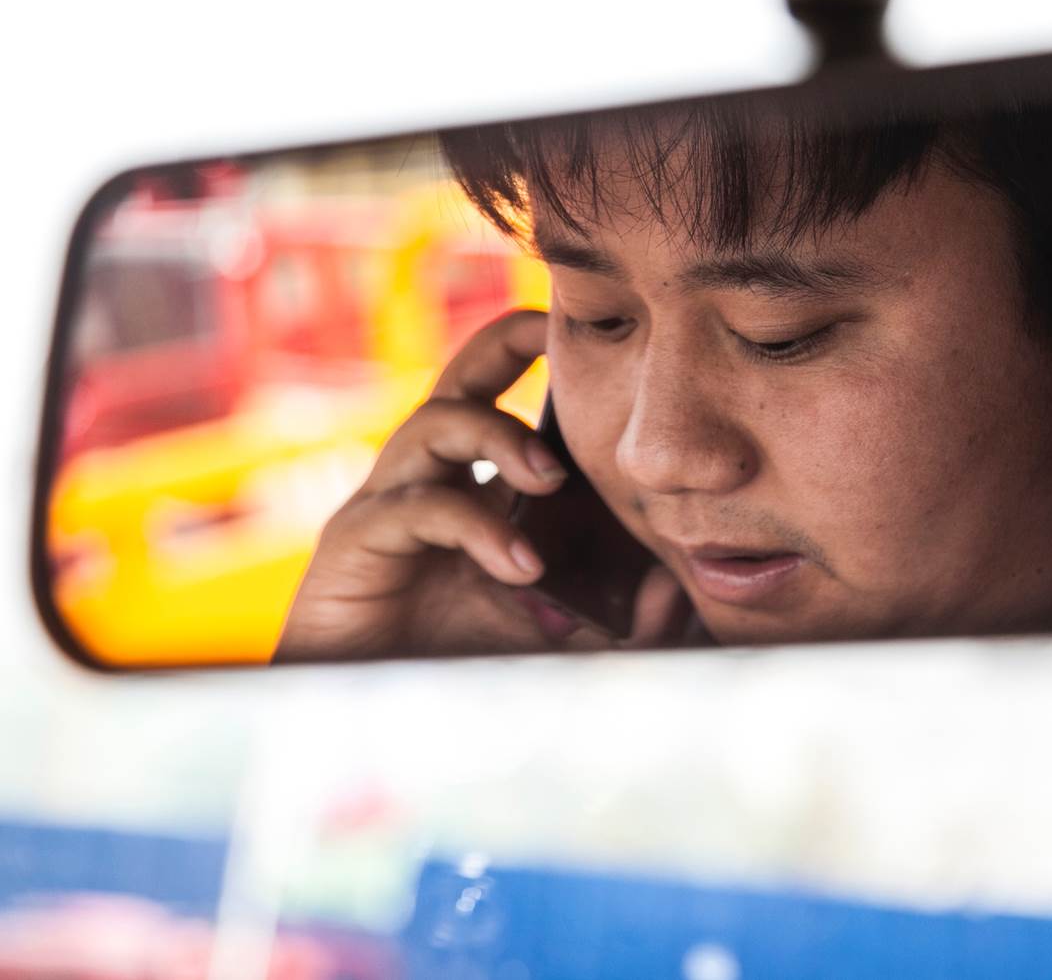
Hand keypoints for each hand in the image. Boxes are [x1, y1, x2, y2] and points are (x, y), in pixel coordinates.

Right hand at [274, 310, 690, 661]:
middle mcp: (424, 479)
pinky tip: (521, 567)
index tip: (603, 340)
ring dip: (501, 439)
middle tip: (562, 341)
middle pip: (458, 377)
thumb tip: (678, 588)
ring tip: (550, 480)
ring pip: (435, 425)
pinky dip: (477, 528)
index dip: (538, 355)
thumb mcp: (557, 639)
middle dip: (507, 341)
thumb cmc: (458, 670)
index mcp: (469, 485)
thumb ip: (618, 617)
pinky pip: (417, 507)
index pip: (501, 395)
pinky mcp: (356, 544)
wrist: (373, 729)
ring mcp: (385, 504)